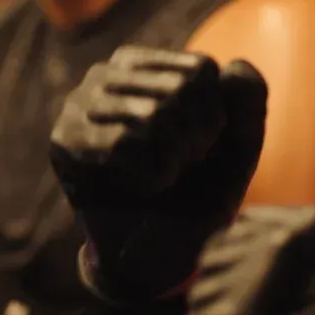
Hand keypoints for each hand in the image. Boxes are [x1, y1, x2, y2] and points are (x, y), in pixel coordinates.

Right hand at [47, 45, 266, 314]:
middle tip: (181, 168)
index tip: (203, 145)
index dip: (216, 117)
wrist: (156, 251)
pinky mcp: (65, 144)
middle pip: (176, 93)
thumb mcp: (237, 143)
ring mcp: (77, 107)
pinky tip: (143, 189)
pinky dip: (150, 178)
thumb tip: (233, 67)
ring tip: (164, 178)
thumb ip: (249, 101)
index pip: (200, 71)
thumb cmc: (197, 188)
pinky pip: (124, 148)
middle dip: (195, 142)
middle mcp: (104, 74)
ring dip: (174, 163)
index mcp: (145, 63)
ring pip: (152, 119)